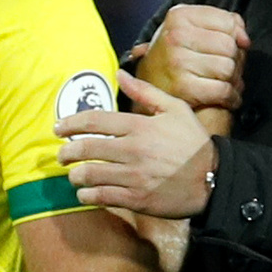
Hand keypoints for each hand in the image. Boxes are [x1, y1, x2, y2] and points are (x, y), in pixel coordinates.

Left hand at [57, 71, 217, 218]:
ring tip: (74, 175)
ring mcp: (133, 176)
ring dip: (75, 175)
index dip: (70, 123)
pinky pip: (101, 196)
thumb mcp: (174, 109)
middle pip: (86, 148)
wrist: (213, 179)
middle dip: (67, 153)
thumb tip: (119, 73)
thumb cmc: (192, 142)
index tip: (58, 128)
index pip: (95, 121)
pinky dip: (87, 195)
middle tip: (61, 156)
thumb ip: (145, 92)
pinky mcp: (136, 198)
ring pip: (90, 174)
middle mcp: (133, 149)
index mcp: (140, 125)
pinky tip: (85, 192)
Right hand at [134, 4, 249, 111]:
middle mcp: (176, 36)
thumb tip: (244, 39)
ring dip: (233, 80)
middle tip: (226, 68)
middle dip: (235, 60)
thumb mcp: (188, 29)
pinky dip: (230, 97)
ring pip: (228, 68)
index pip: (227, 21)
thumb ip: (222, 23)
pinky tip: (226, 97)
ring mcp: (178, 61)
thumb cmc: (172, 59)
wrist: (147, 90)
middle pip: (230, 45)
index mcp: (179, 16)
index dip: (236, 36)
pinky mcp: (182, 87)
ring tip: (224, 81)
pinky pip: (223, 90)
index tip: (235, 45)